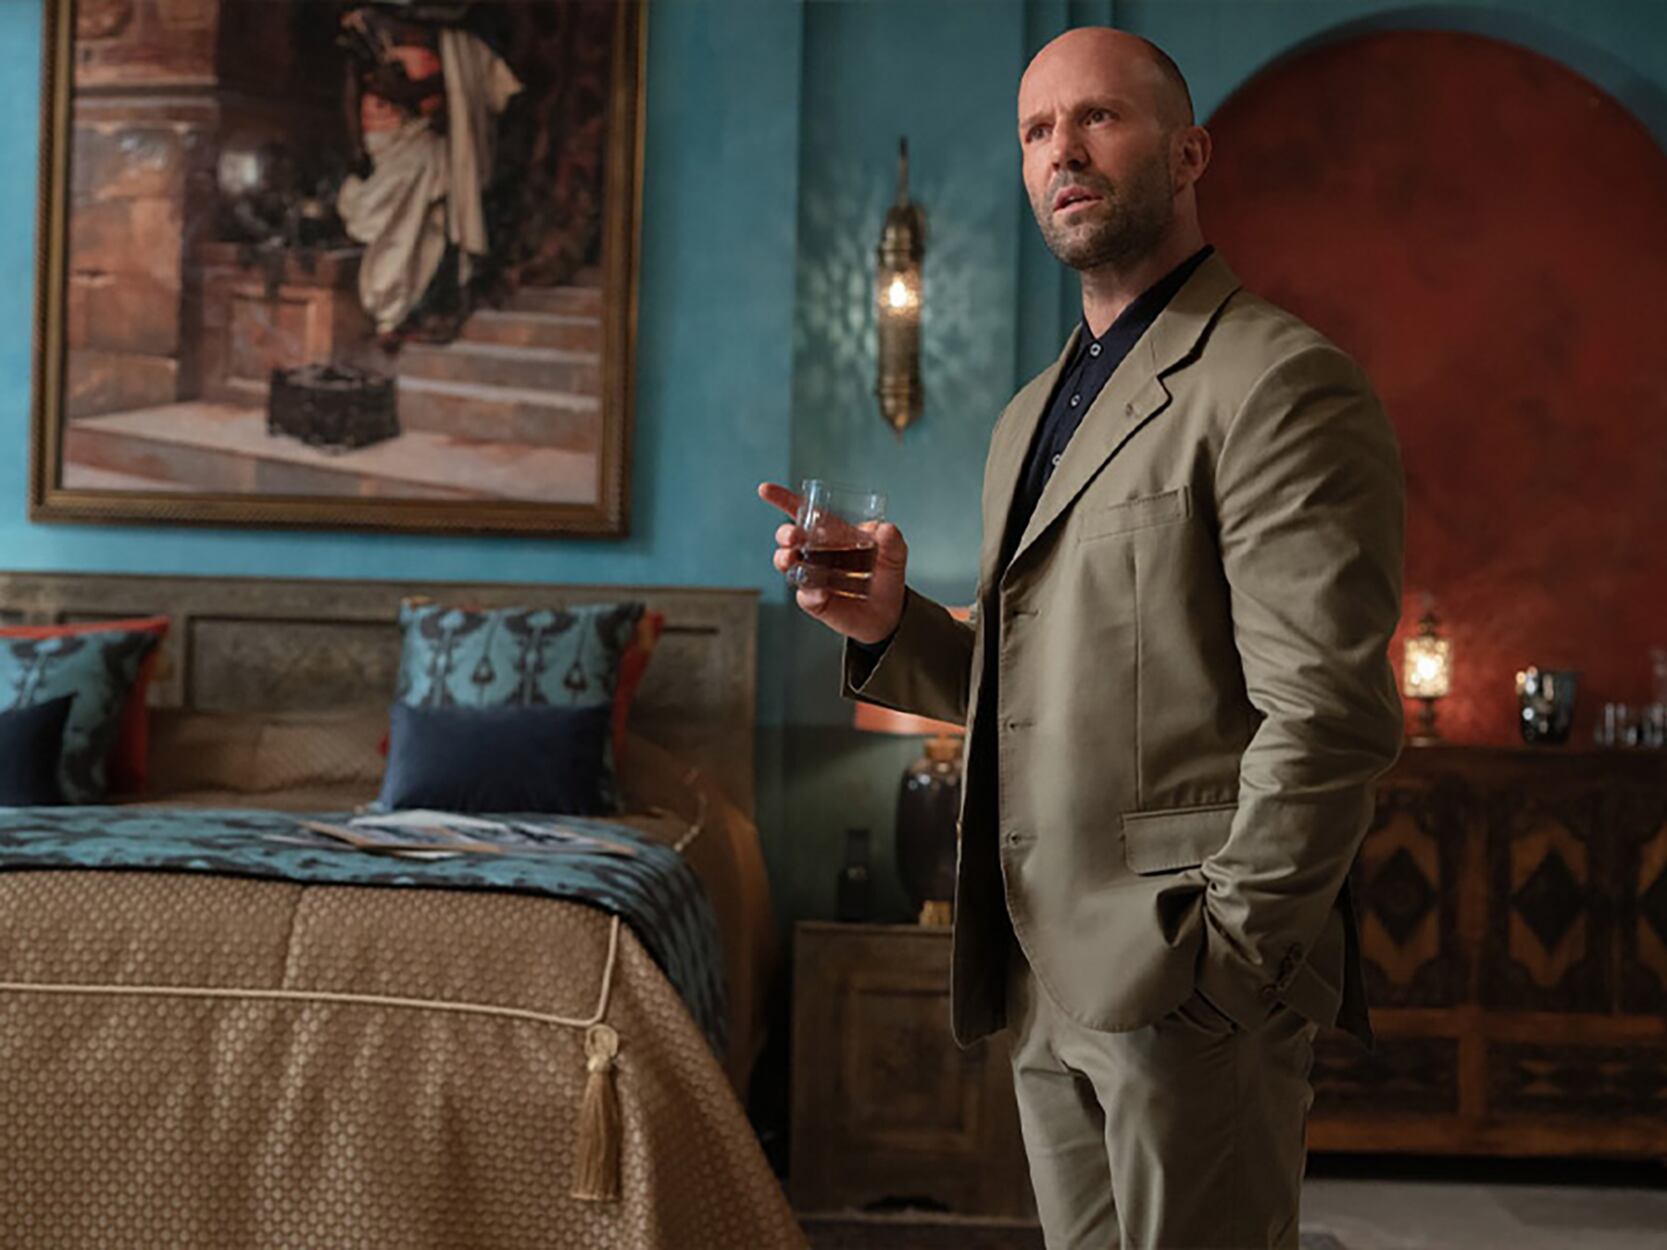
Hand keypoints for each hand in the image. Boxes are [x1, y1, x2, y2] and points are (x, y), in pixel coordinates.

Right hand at [758, 482, 906, 644]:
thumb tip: (885, 529)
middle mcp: (815, 553)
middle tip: (792, 536)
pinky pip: (805, 596)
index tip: (765, 490)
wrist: (889, 613)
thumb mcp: (895, 554)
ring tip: (792, 559)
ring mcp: (811, 577)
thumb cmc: (886, 576)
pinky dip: (810, 593)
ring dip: (784, 559)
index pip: (803, 513)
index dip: (783, 500)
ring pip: (787, 564)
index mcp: (831, 534)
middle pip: (788, 538)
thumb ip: (892, 540)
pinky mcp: (814, 601)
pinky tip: (820, 593)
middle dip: (784, 534)